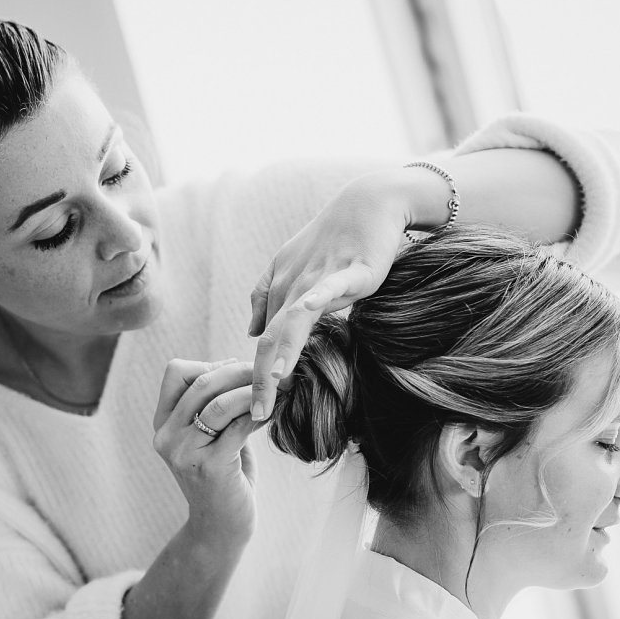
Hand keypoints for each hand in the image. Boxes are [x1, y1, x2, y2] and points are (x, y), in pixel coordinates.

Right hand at [152, 358, 261, 540]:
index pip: (175, 372)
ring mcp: (184, 453)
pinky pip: (238, 427)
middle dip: (240, 373)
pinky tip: (274, 413)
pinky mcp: (209, 467)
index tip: (239, 371)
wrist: (221, 528)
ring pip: (218, 403)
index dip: (209, 365)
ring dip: (252, 392)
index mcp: (163, 424)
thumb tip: (239, 366)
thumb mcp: (211, 437)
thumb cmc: (224, 478)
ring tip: (277, 390)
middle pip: (200, 383)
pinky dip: (260, 414)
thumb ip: (215, 406)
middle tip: (270, 375)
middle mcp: (166, 436)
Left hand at [247, 170, 413, 420]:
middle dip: (261, 380)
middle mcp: (290, 286)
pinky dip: (312, 307)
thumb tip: (251, 331)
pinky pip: (326, 291)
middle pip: (269, 339)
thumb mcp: (292, 266)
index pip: (262, 341)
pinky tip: (304, 321)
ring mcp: (317, 279)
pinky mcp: (348, 271)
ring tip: (272, 384)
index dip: (256, 376)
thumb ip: (267, 297)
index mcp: (277, 290)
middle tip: (258, 415)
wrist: (368, 203)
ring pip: (291, 321)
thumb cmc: (335, 238)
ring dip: (280, 354)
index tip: (254, 410)